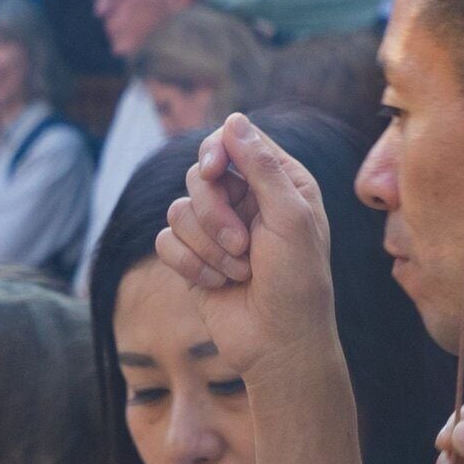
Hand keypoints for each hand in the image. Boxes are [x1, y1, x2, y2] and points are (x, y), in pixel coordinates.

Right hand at [156, 115, 340, 377]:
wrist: (277, 343)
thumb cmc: (298, 281)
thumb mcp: (289, 218)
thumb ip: (262, 167)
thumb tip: (234, 120)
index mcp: (280, 184)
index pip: (234, 143)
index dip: (216, 152)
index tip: (213, 170)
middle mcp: (247, 201)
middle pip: (198, 176)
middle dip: (213, 212)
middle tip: (240, 243)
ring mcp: (216, 230)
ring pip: (178, 211)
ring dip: (206, 247)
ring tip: (237, 271)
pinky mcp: (191, 257)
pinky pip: (165, 241)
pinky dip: (189, 265)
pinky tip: (217, 284)